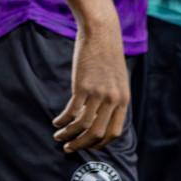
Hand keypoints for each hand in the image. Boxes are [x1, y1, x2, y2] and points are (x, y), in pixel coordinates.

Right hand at [53, 19, 129, 151]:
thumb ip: (113, 98)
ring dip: (69, 135)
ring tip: (59, 137)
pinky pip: (71, 111)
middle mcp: (113, 99)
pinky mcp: (82, 86)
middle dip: (81, 145)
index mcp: (124, 100)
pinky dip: (62, 120)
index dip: (100, 143)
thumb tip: (101, 116)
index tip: (88, 146)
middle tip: (69, 149)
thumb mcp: (117, 79)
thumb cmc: (107, 54)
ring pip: (82, 125)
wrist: (101, 31)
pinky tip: (57, 122)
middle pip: (96, 133)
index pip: (114, 133)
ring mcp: (98, 93)